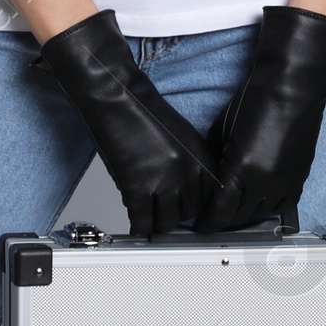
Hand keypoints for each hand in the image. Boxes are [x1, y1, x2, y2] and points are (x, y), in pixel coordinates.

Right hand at [36, 10, 217, 235]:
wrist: (117, 97)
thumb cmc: (142, 111)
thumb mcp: (181, 135)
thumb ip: (189, 163)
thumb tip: (185, 191)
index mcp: (201, 156)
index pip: (209, 198)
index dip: (196, 207)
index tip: (186, 212)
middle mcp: (188, 170)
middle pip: (189, 212)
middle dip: (177, 216)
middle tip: (165, 217)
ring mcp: (163, 180)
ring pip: (167, 222)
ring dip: (159, 224)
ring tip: (151, 221)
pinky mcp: (137, 186)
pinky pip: (142, 221)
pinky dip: (140, 228)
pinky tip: (136, 227)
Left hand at [196, 6, 325, 233]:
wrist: (290, 88)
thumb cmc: (256, 100)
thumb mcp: (220, 133)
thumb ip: (215, 162)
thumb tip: (210, 181)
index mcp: (241, 171)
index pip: (220, 211)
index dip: (208, 222)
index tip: (201, 224)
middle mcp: (265, 182)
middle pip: (240, 217)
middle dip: (224, 221)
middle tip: (214, 220)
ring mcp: (285, 181)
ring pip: (262, 214)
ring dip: (246, 217)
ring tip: (234, 217)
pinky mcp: (300, 176)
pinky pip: (285, 205)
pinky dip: (270, 210)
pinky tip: (261, 208)